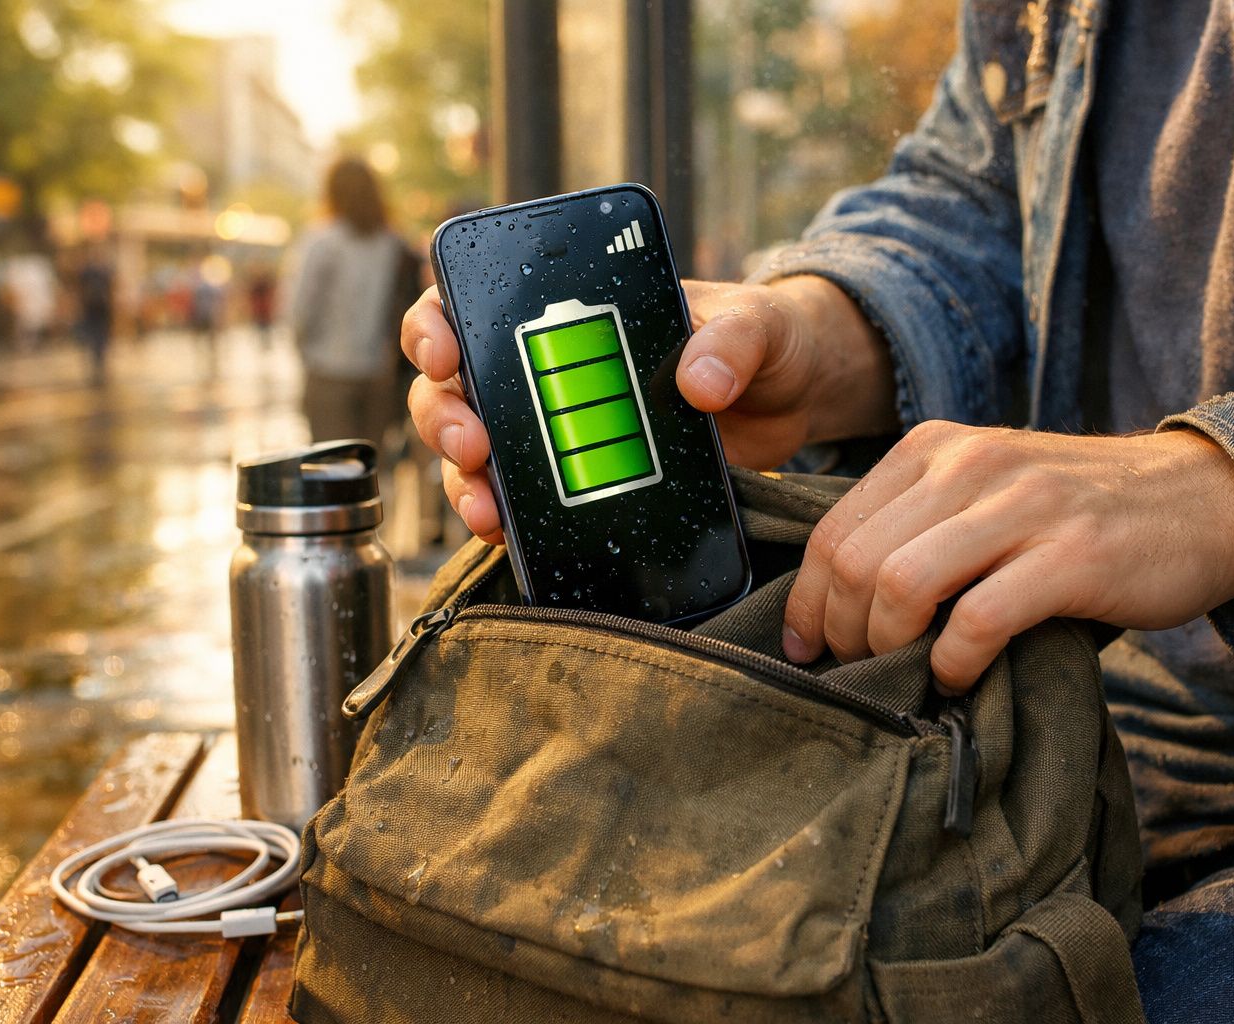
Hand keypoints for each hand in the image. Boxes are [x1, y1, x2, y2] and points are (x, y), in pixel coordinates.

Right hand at [402, 276, 896, 541]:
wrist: (798, 397)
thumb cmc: (769, 337)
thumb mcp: (758, 324)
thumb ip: (734, 340)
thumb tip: (701, 382)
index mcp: (573, 308)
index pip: (473, 302)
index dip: (436, 324)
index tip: (443, 354)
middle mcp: (549, 367)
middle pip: (456, 386)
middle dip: (445, 416)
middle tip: (473, 444)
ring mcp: (562, 428)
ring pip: (477, 452)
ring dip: (465, 480)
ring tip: (487, 508)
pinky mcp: (586, 480)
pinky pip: (525, 501)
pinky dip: (507, 520)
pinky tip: (510, 538)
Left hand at [781, 422, 1233, 690]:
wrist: (1205, 500)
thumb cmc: (1076, 514)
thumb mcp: (983, 493)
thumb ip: (915, 524)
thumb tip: (835, 604)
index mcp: (933, 449)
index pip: (834, 532)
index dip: (807, 604)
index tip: (807, 650)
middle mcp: (969, 465)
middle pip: (856, 563)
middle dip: (843, 634)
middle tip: (856, 674)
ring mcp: (1022, 507)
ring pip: (902, 585)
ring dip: (889, 649)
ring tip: (905, 675)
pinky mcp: (1073, 556)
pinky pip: (978, 620)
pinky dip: (955, 663)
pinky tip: (961, 677)